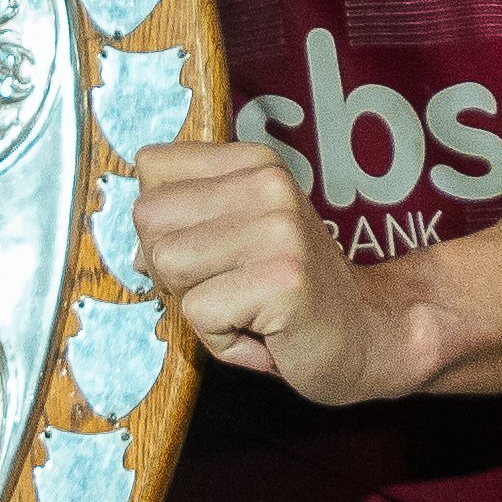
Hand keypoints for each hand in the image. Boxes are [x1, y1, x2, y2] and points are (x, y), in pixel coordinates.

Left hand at [130, 139, 421, 405]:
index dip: (163, 223)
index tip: (211, 251)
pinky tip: (263, 332)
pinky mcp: (283, 280)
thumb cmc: (289, 292)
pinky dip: (221, 339)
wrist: (367, 335)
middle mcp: (268, 184)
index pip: (151, 168)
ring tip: (245, 308)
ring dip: (197, 306)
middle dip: (173, 268)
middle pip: (149, 220)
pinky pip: (199, 313)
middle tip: (230, 287)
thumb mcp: (239, 232)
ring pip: (167, 265)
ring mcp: (278, 229)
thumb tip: (134, 247)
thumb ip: (186, 217)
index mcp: (254, 162)